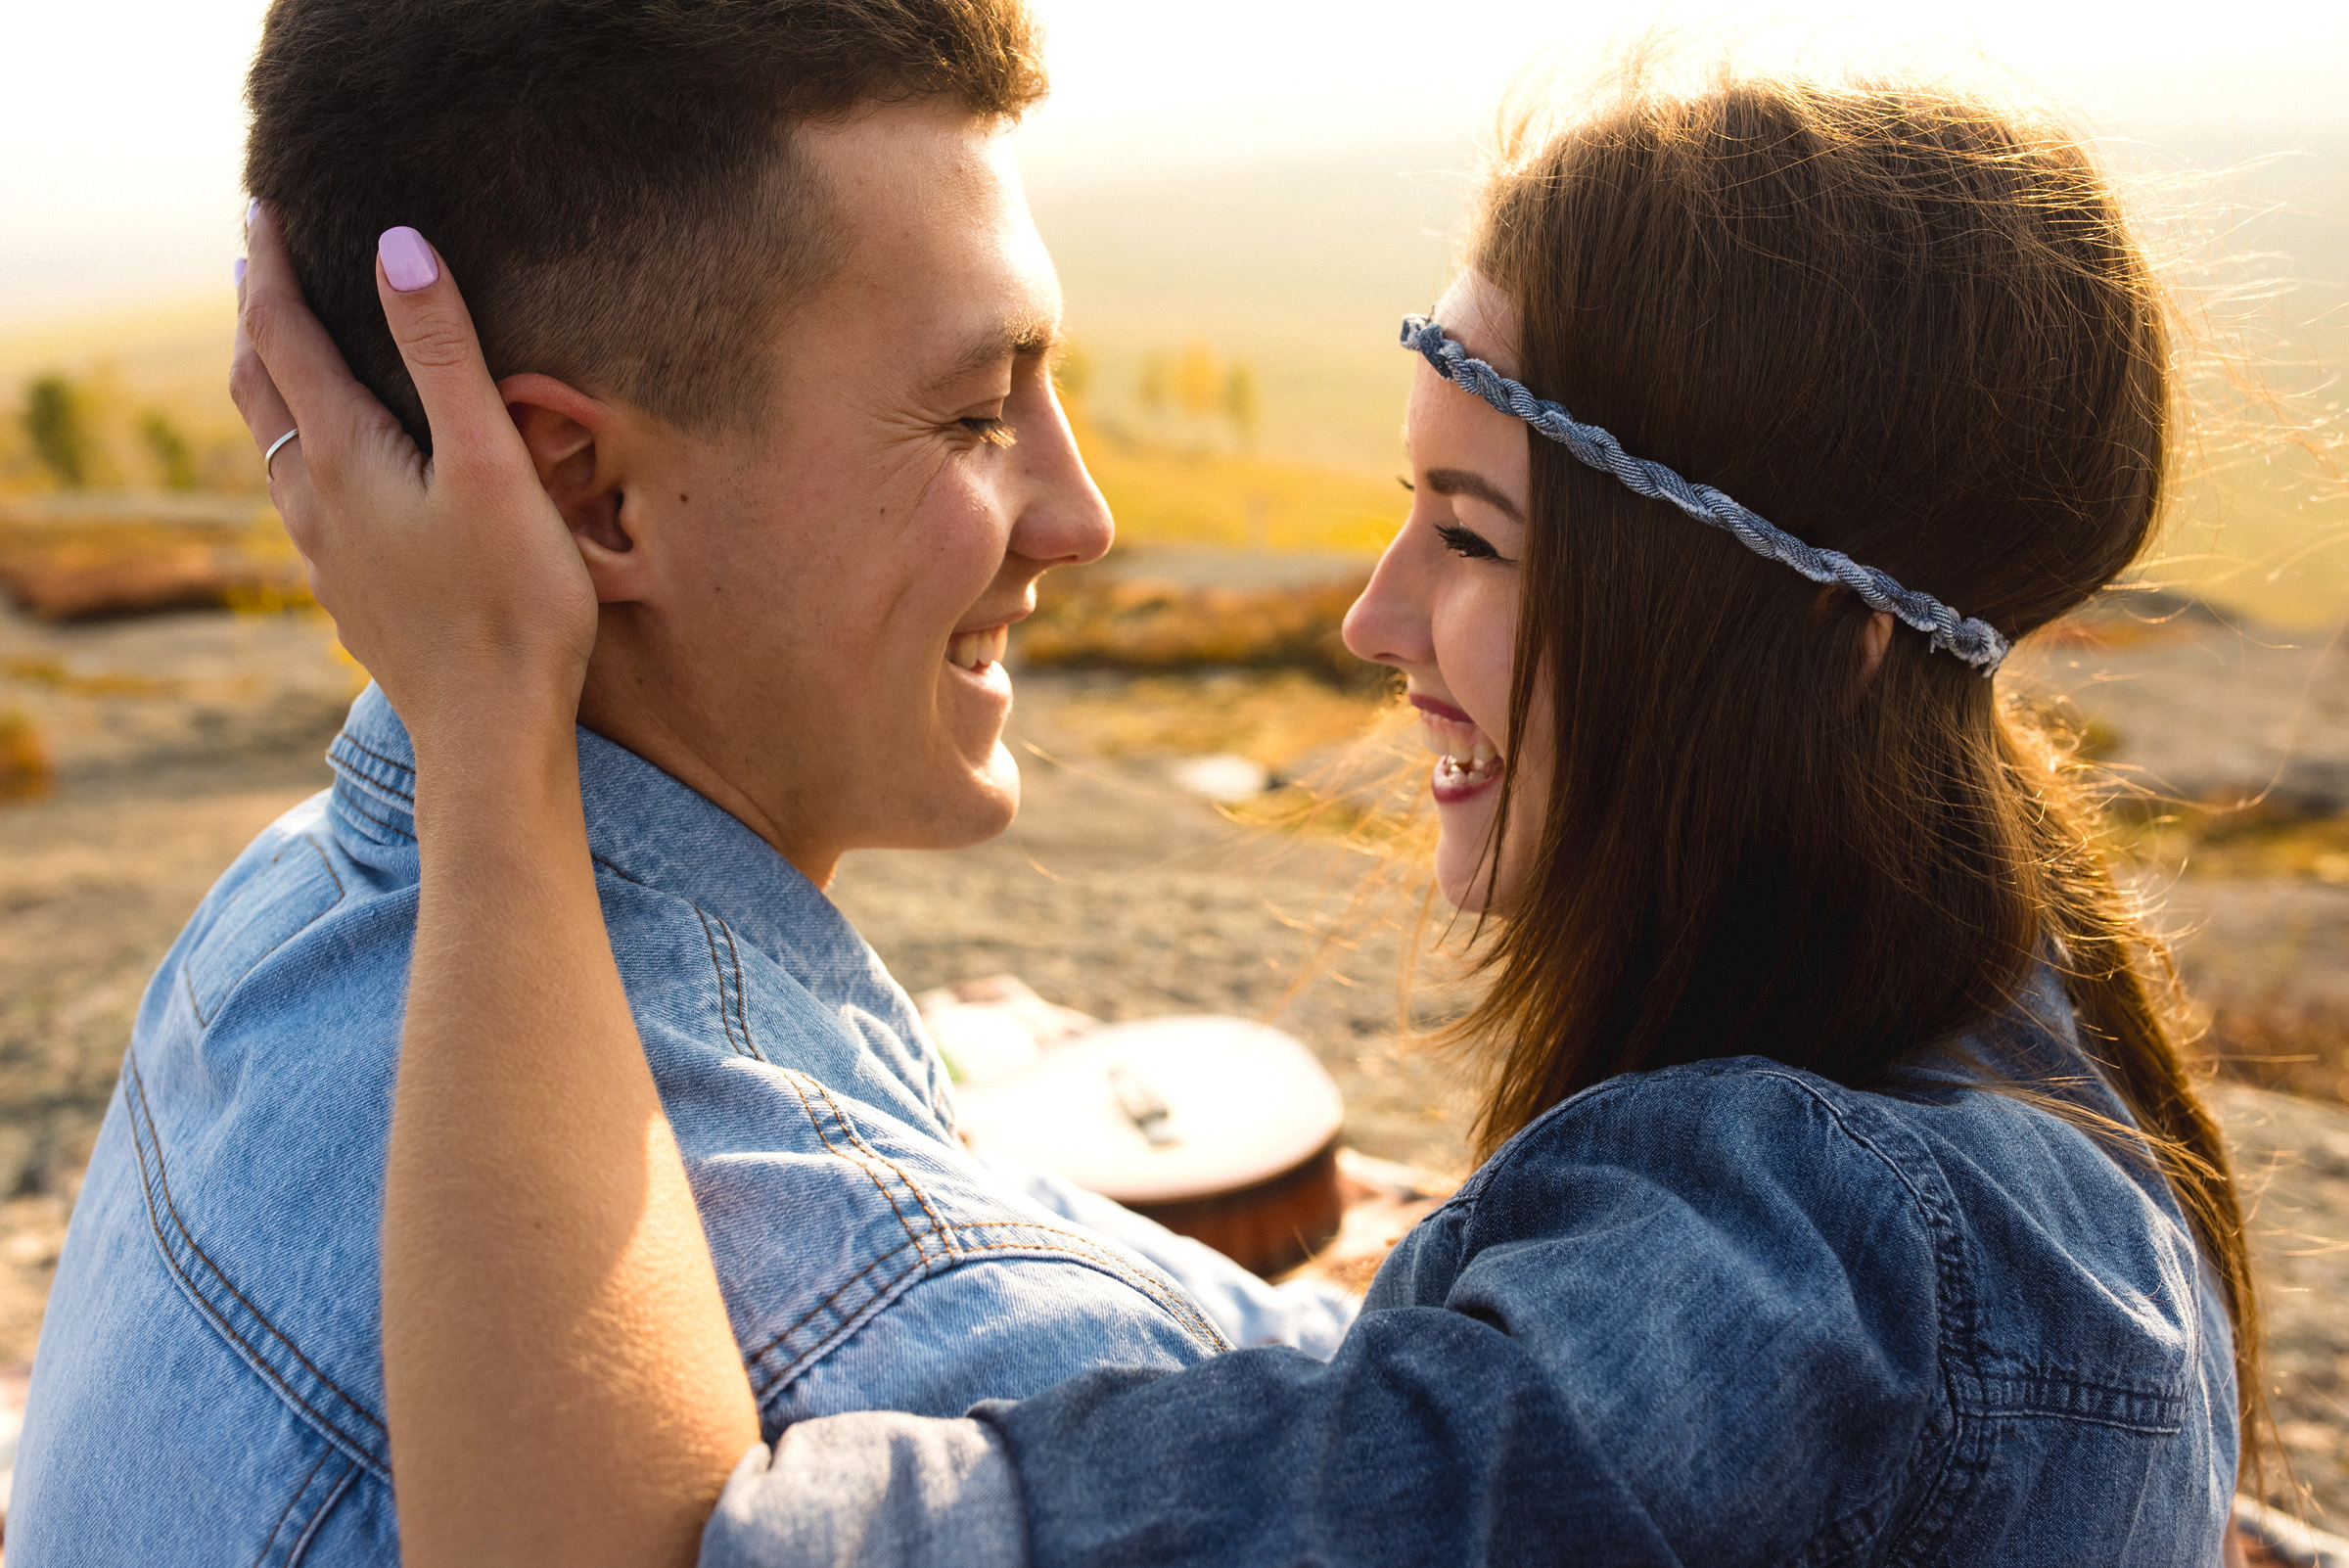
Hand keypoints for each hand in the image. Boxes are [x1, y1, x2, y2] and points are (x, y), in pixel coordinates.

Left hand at [231, 206, 596, 757]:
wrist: (491, 734)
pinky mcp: (353, 594)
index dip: (273, 267)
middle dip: (257, 317)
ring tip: (280, 347)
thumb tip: (395, 245)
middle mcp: (316, 501)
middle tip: (257, 261)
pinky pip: (303, 497)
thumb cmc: (511, 603)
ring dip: (270, 383)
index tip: (263, 208)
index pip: (285, 336)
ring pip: (274, 447)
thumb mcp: (489, 464)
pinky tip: (329, 468)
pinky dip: (299, 446)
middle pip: (261, 388)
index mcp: (344, 457)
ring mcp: (327, 554)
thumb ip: (444, 354)